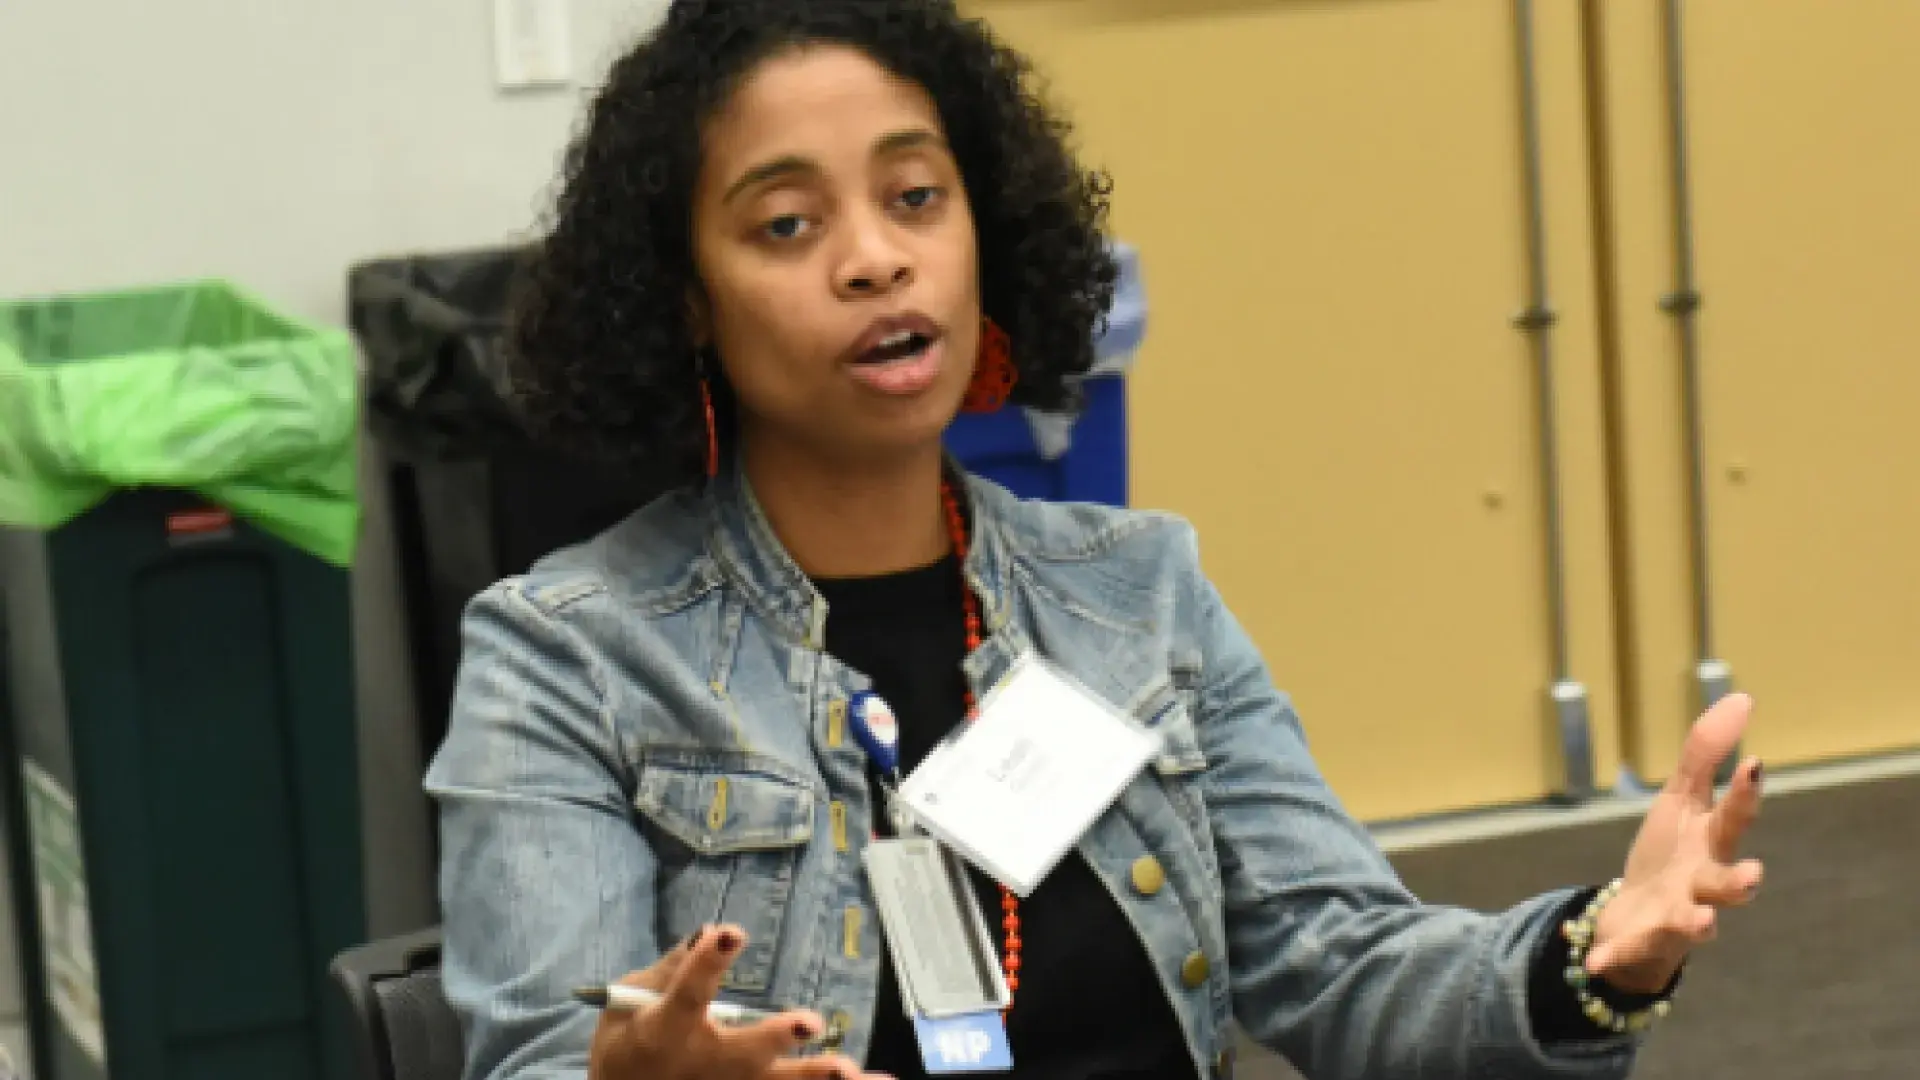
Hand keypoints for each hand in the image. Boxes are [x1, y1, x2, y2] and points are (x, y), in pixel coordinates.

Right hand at [588, 924, 885, 1079]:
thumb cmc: (628, 1044)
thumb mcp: (629, 1003)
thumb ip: (671, 968)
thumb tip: (709, 931)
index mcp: (661, 1031)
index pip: (685, 995)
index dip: (706, 965)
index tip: (730, 932)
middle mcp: (698, 1065)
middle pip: (741, 1055)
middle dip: (775, 1039)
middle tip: (810, 1022)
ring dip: (812, 1078)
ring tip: (848, 1069)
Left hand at [1586, 693, 1764, 993]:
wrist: (1640, 913)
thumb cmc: (1673, 851)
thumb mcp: (1682, 799)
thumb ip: (1706, 754)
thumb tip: (1742, 698)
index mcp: (1711, 843)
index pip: (1734, 816)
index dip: (1746, 792)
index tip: (1755, 764)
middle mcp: (1702, 884)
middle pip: (1726, 884)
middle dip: (1740, 882)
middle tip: (1753, 877)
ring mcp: (1675, 915)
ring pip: (1693, 923)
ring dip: (1698, 923)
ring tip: (1703, 924)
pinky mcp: (1641, 939)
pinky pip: (1628, 950)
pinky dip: (1611, 956)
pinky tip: (1591, 963)